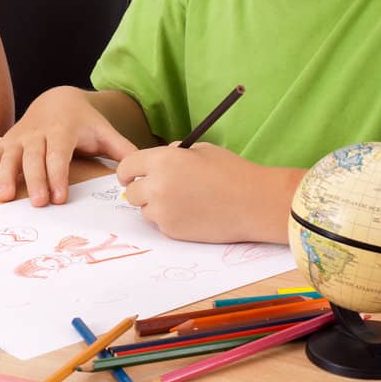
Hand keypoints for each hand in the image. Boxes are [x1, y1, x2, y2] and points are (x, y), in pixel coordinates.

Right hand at [0, 87, 138, 205]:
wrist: (58, 98)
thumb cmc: (84, 122)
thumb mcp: (104, 131)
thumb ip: (122, 149)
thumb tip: (143, 166)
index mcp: (63, 131)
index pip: (59, 155)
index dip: (58, 175)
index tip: (59, 197)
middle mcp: (38, 133)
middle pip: (34, 158)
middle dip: (34, 181)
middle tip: (38, 203)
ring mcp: (20, 137)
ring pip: (11, 156)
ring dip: (5, 176)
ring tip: (3, 198)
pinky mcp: (8, 141)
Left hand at [117, 142, 290, 241]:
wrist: (253, 202)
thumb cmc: (232, 172)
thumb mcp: (200, 150)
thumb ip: (173, 154)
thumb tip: (158, 160)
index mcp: (161, 160)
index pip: (127, 167)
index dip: (127, 172)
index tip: (130, 176)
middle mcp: (157, 186)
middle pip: (132, 192)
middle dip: (142, 190)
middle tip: (160, 190)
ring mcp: (163, 211)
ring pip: (145, 210)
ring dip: (156, 206)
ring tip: (183, 201)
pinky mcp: (172, 230)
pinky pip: (161, 224)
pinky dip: (170, 219)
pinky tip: (191, 213)